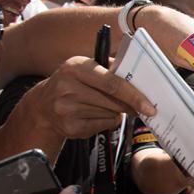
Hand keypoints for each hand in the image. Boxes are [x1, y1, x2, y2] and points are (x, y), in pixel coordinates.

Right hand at [27, 56, 156, 139]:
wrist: (44, 105)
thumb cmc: (74, 83)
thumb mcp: (87, 68)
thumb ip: (112, 69)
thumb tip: (142, 79)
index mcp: (75, 67)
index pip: (112, 83)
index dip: (134, 95)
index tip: (149, 106)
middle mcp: (67, 87)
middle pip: (113, 102)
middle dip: (130, 106)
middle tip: (139, 108)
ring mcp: (66, 109)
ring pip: (110, 115)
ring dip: (116, 113)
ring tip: (106, 106)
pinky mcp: (70, 127)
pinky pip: (102, 126)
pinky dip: (107, 122)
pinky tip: (96, 115)